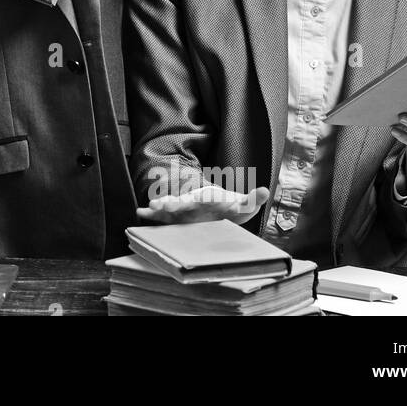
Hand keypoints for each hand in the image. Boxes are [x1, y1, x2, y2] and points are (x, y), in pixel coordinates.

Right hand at [136, 185, 269, 224]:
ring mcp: (181, 208)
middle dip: (174, 203)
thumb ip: (252, 199)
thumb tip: (265, 190)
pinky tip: (140, 213)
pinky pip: (160, 217)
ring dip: (161, 206)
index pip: (207, 197)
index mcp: (209, 199)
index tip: (197, 199)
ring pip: (170, 206)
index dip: (203, 199)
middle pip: (183, 202)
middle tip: (164, 204)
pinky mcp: (173, 217)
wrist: (212, 206)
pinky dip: (149, 215)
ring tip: (151, 206)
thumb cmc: (227, 207)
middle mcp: (193, 202)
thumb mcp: (242, 205)